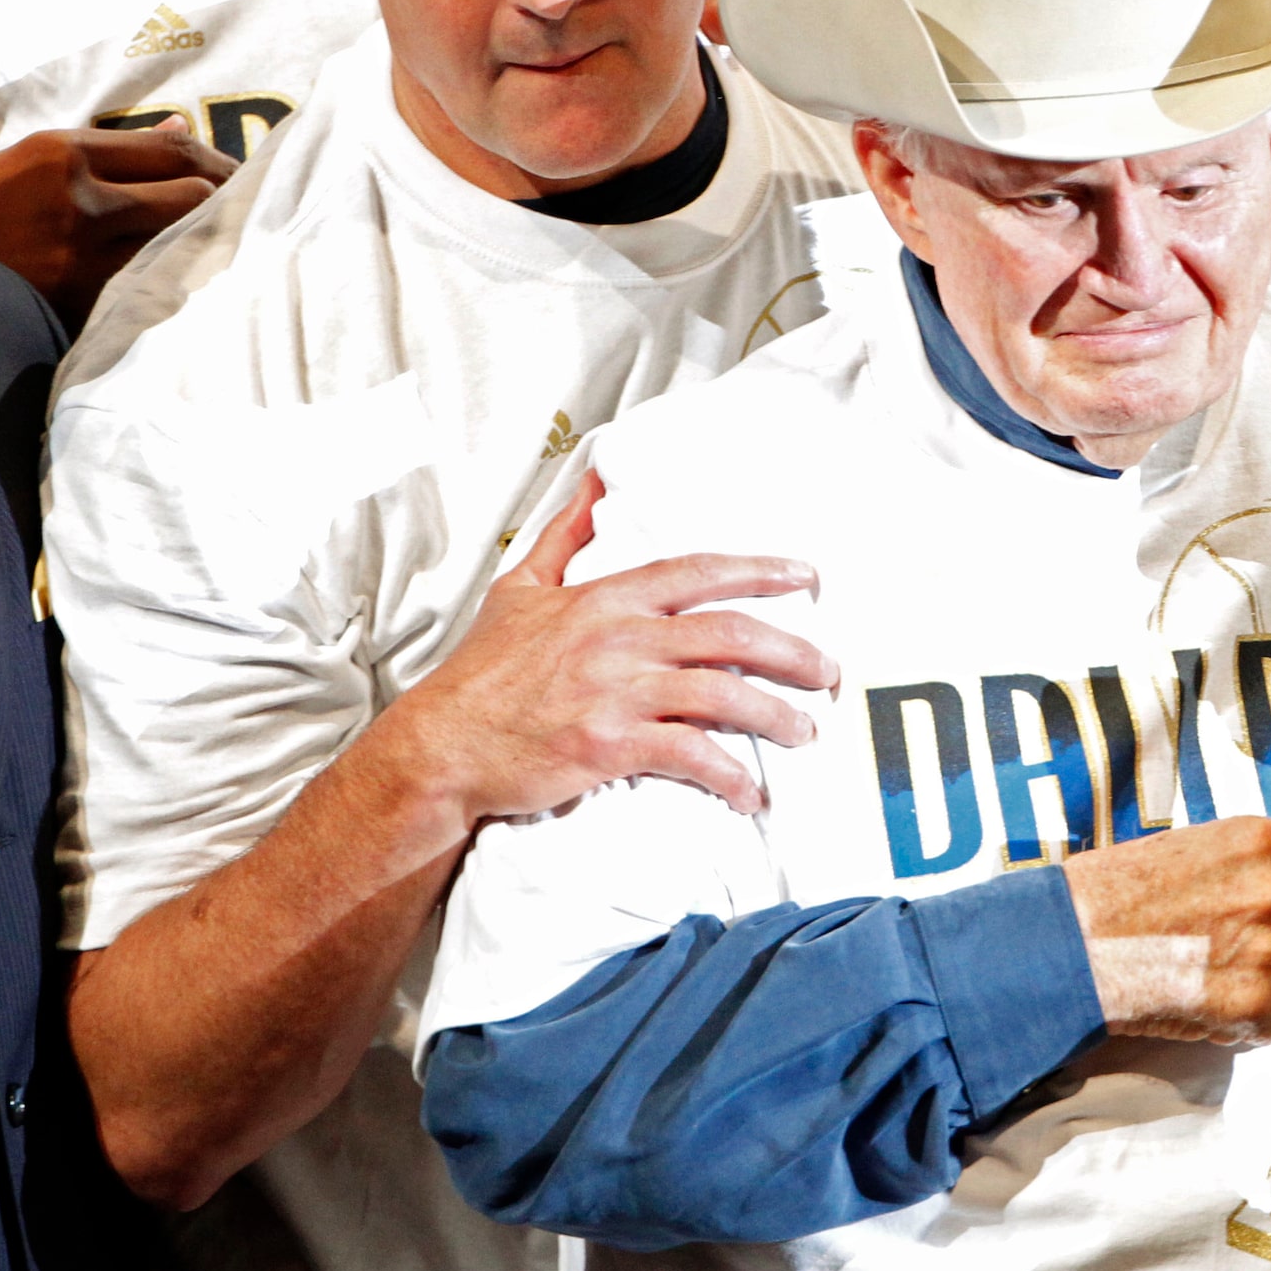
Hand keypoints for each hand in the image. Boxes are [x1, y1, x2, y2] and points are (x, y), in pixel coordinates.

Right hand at [0, 121, 236, 330]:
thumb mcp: (32, 161)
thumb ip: (108, 147)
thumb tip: (181, 127)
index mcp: (63, 156)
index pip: (173, 151)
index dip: (218, 160)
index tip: (240, 171)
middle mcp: (82, 204)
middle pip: (194, 195)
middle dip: (224, 200)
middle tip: (245, 206)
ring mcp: (88, 260)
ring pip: (185, 242)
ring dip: (209, 239)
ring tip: (225, 237)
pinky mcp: (91, 306)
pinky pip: (159, 283)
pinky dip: (179, 275)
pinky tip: (190, 273)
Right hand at [368, 472, 838, 826]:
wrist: (440, 748)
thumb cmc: (480, 674)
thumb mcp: (519, 588)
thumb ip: (565, 535)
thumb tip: (592, 478)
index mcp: (605, 600)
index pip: (699, 571)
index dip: (761, 570)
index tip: (808, 576)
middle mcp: (619, 639)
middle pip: (731, 633)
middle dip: (793, 651)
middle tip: (830, 670)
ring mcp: (616, 693)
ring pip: (723, 694)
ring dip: (776, 715)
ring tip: (806, 731)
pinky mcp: (609, 746)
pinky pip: (691, 757)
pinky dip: (730, 775)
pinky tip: (752, 792)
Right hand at [1061, 816, 1270, 1045]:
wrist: (1065, 948)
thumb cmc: (1109, 890)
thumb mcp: (1186, 847)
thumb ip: (1244, 863)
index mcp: (1258, 842)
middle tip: (1268, 941)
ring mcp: (1266, 954)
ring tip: (1239, 979)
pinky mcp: (1250, 1009)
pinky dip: (1257, 1022)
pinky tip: (1220, 1008)